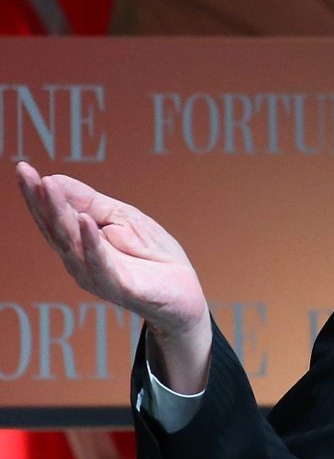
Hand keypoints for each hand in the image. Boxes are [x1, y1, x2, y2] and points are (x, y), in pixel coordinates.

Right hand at [16, 161, 211, 390]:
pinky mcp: (118, 287)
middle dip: (40, 201)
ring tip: (49, 188)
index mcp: (79, 242)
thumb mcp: (122, 218)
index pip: (52, 216)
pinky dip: (92, 243)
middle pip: (54, 228)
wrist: (185, 291)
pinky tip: (85, 222)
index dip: (36, 193)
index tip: (23, 167)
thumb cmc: (152, 255)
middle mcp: (79, 260)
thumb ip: (89, 202)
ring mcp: (96, 275)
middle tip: (27, 174)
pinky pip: (101, 264)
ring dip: (59, 215)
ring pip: (72, 244)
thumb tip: (53, 179)